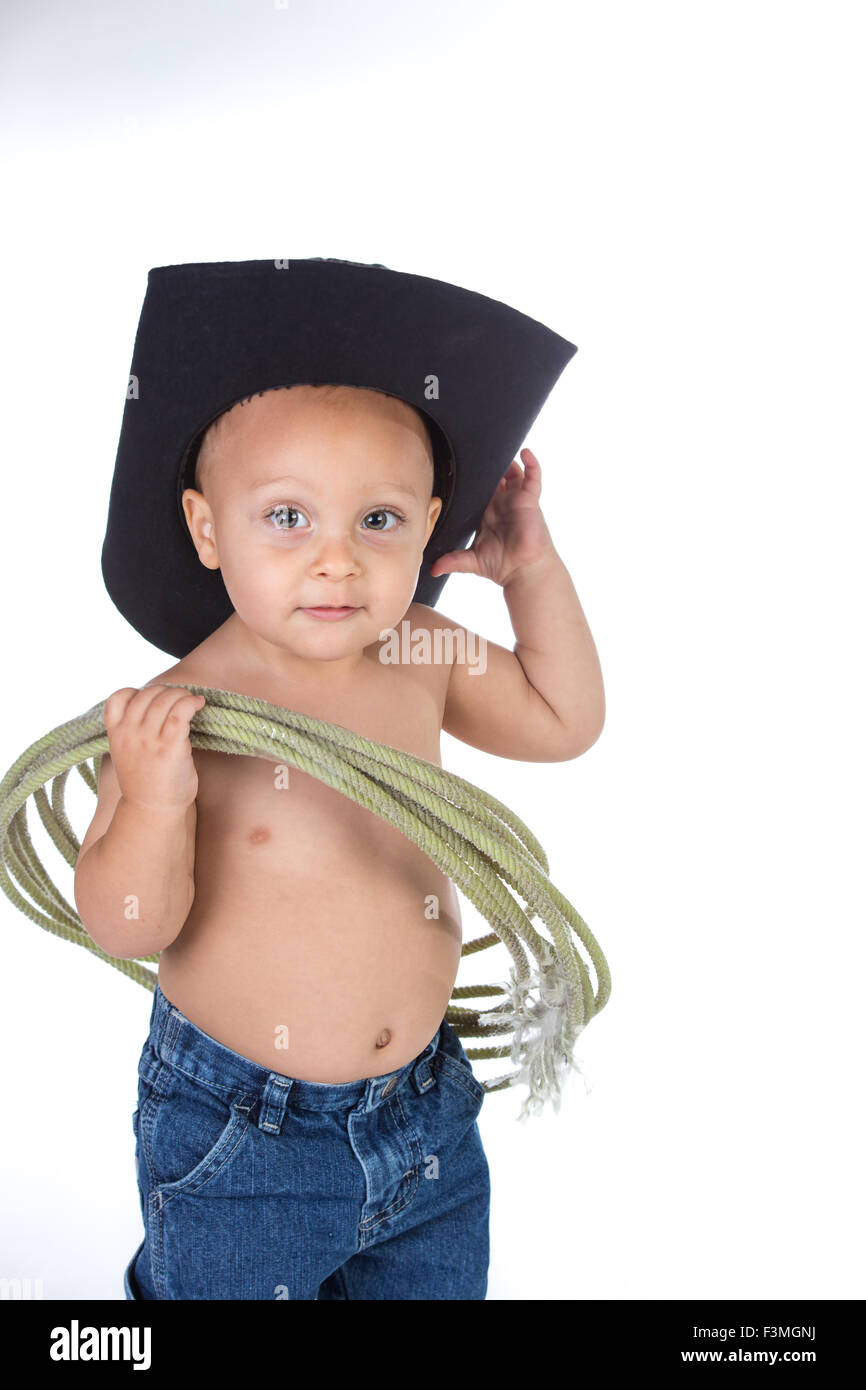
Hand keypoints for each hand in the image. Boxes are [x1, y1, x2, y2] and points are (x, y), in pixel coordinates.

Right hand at [102, 685, 205, 811]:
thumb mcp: (127, 753)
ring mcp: (148, 740)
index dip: (136, 692)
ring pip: (165, 699)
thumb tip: (157, 705)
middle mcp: (129, 734)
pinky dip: (190, 702)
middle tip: (180, 699)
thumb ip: (133, 730)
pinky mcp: (169, 747)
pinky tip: (198, 704)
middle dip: (166, 692)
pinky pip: (179, 712)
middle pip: (147, 694)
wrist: (152, 811)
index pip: (117, 698)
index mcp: (116, 734)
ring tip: (191, 701)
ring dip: (181, 695)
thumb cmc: (145, 782)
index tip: (152, 700)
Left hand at [428, 448, 557, 587]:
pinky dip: (532, 463)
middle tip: (476, 450)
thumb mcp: (471, 561)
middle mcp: (502, 504)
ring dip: (506, 461)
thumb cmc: (502, 566)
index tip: (460, 466)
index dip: (472, 479)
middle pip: (495, 477)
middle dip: (488, 465)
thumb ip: (452, 560)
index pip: (478, 490)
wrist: (523, 571)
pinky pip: (534, 477)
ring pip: (513, 472)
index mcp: (487, 513)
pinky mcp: (529, 500)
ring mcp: (516, 500)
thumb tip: (432, 570)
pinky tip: (525, 452)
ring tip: (497, 448)